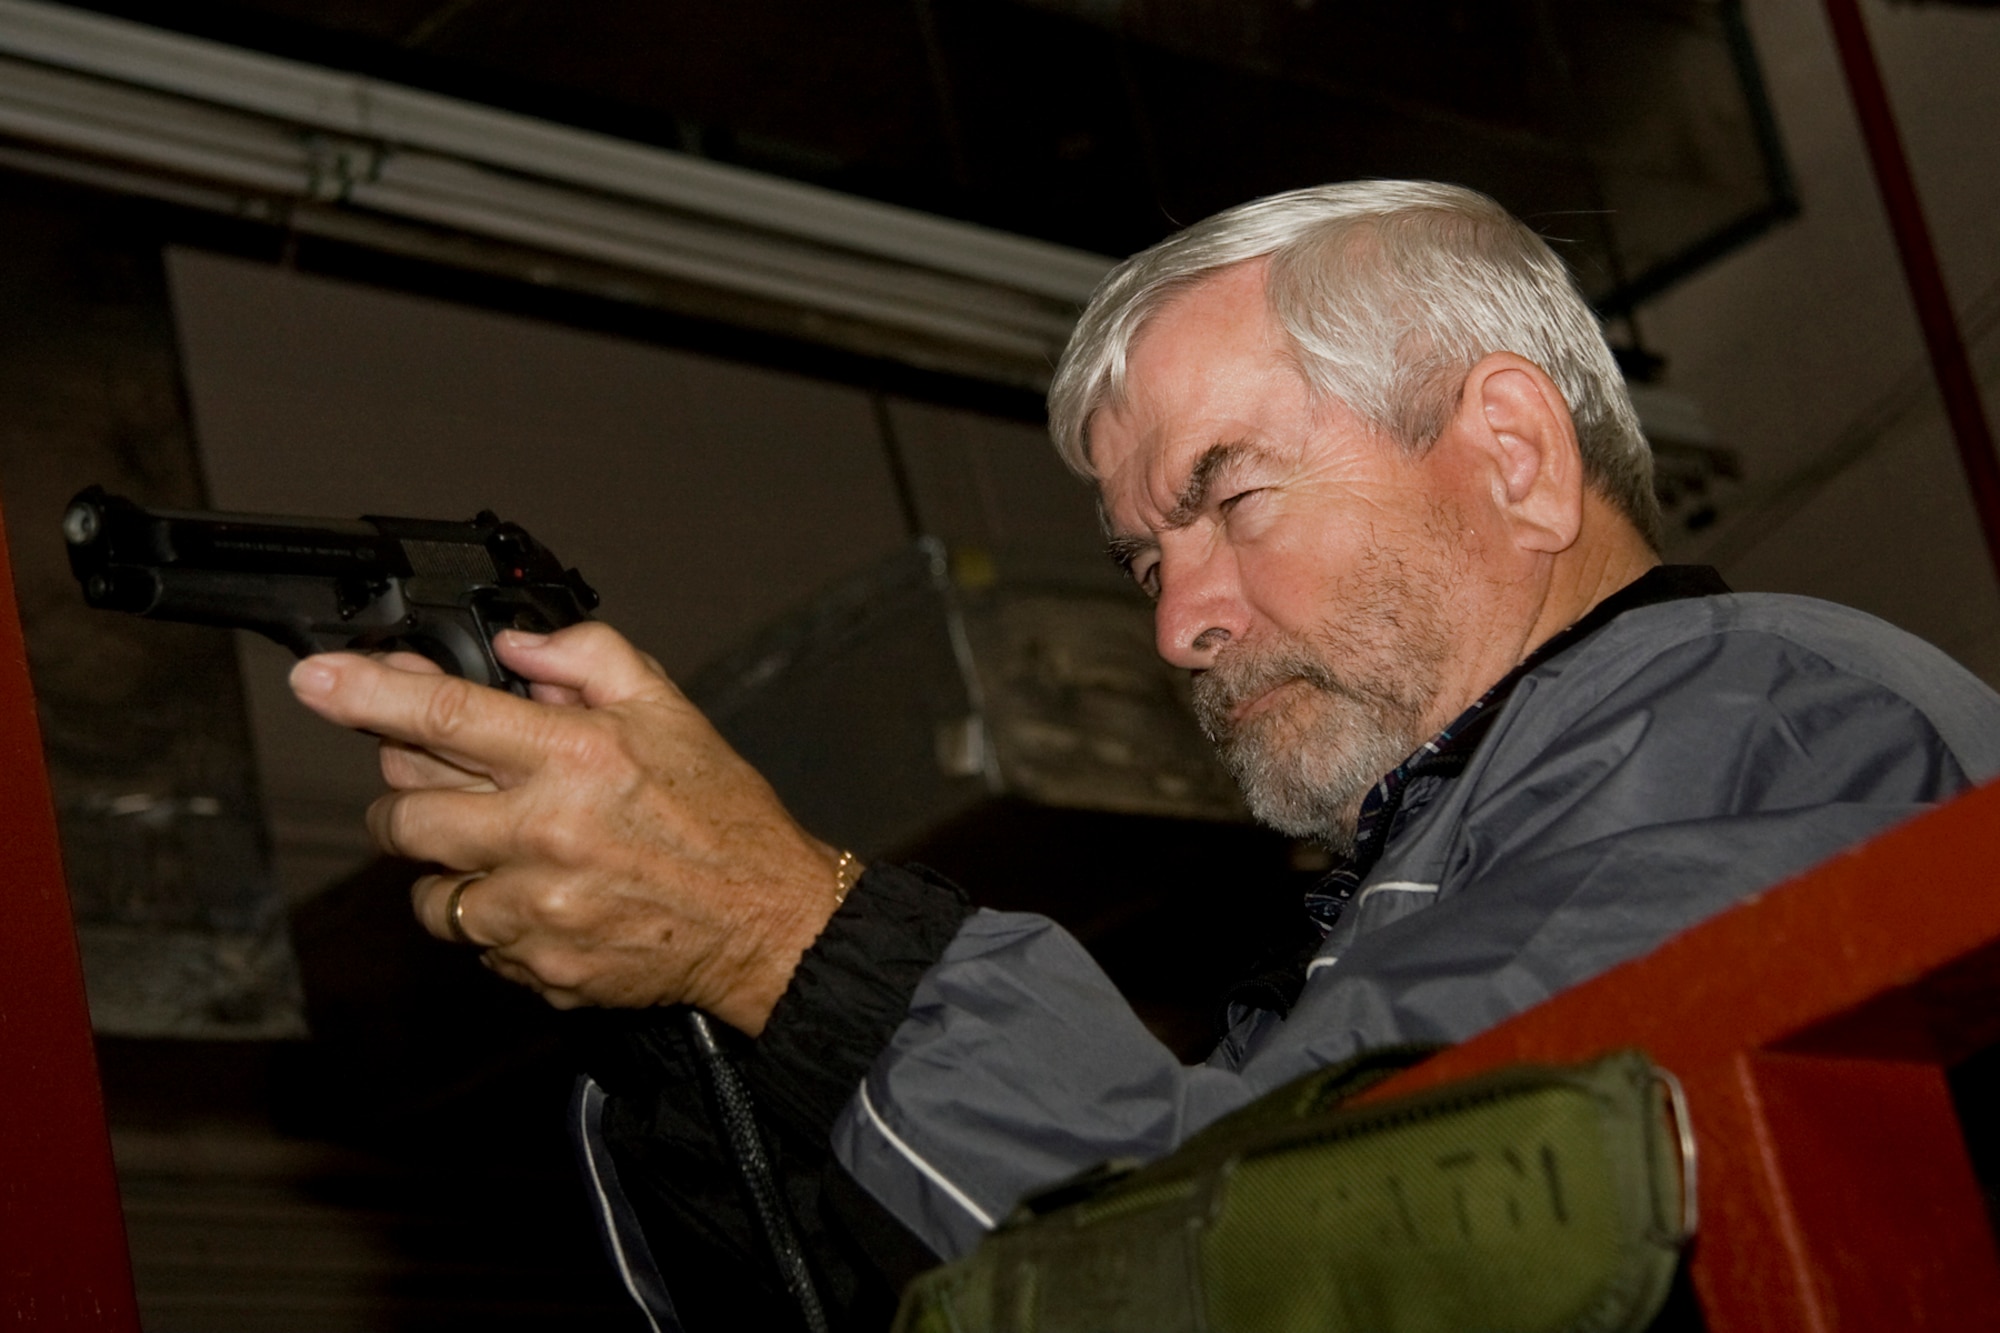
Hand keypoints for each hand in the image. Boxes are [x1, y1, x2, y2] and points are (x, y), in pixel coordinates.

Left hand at [288, 623, 844, 1034]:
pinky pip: (474, 942)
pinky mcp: (538, 966)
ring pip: (428, 888)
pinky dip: (494, 918)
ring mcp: (537, 909)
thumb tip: (516, 649)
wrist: (768, 923)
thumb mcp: (670, 711)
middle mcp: (546, 834)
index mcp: (575, 758)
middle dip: (408, 795)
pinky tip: (545, 896)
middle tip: (450, 786)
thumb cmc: (723, 819)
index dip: (366, 693)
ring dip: (449, 865)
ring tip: (509, 849)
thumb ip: (588, 660)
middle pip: (404, 814)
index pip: (444, 715)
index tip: (317, 679)